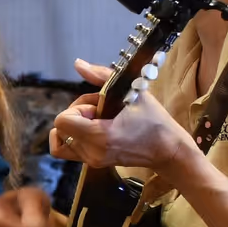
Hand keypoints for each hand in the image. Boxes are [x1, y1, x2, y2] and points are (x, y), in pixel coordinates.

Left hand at [48, 57, 193, 174]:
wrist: (168, 150)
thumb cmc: (155, 121)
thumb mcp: (133, 91)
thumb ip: (101, 75)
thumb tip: (77, 63)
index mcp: (101, 137)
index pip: (62, 121)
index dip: (77, 108)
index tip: (98, 107)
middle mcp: (92, 152)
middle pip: (60, 129)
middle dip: (77, 114)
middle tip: (101, 111)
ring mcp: (91, 160)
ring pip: (61, 140)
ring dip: (75, 126)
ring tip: (97, 120)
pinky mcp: (93, 163)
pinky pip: (68, 148)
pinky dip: (75, 135)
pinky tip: (94, 127)